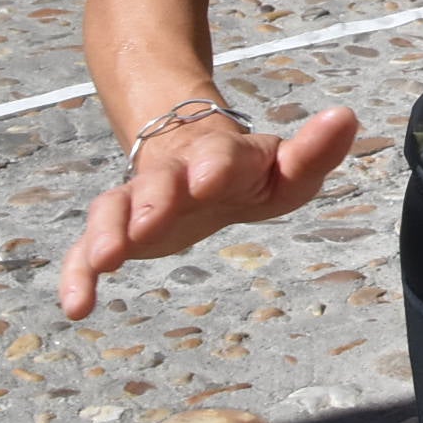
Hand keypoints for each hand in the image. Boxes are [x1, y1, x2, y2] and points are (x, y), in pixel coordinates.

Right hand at [57, 105, 358, 319]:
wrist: (196, 158)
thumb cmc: (250, 172)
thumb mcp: (288, 167)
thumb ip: (315, 150)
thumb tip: (347, 116)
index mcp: (221, 155)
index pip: (220, 154)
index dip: (215, 165)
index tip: (210, 178)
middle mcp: (174, 174)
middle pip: (160, 180)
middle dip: (155, 198)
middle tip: (151, 222)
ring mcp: (140, 201)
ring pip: (115, 207)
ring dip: (109, 231)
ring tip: (104, 260)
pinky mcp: (119, 232)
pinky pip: (86, 249)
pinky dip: (77, 274)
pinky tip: (76, 306)